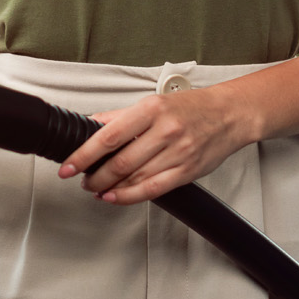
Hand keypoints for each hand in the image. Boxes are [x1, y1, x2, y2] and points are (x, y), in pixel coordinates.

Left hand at [57, 84, 255, 204]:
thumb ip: (121, 116)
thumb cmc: (192, 107)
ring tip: (96, 188)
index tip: (68, 166)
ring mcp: (178, 152)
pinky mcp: (187, 171)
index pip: (109, 136)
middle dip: (95, 176)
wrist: (230, 114)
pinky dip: (130, 196)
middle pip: (120, 162)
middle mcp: (165, 130)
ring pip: (135, 178)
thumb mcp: (154, 102)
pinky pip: (153, 189)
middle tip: (83, 180)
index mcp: (152, 109)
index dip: (84, 155)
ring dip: (109, 188)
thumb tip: (91, 124)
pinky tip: (115, 196)